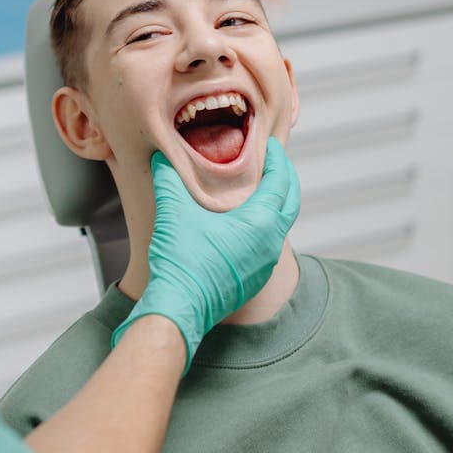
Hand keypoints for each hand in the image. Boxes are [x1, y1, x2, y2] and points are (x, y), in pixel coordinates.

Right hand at [112, 137, 300, 370]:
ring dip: (276, 205)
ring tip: (260, 191)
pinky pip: (269, 246)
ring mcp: (266, 265)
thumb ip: (170, 179)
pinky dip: (265, 227)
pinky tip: (246, 225)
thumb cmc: (182, 261)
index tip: (271, 146)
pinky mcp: (255, 280)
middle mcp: (270, 244)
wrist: (181, 306)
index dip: (278, 160)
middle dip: (286, 180)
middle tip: (276, 164)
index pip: (280, 182)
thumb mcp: (174, 211)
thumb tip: (162, 159)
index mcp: (260, 223)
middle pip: (290, 203)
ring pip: (281, 226)